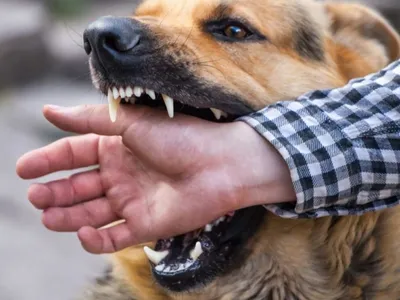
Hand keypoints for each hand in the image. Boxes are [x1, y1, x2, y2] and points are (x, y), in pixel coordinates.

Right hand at [16, 105, 294, 253]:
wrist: (221, 164)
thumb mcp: (131, 122)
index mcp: (118, 147)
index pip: (75, 153)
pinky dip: (96, 238)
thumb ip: (90, 120)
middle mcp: (123, 174)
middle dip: (55, 191)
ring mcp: (133, 200)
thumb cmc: (181, 137)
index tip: (24, 169)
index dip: (49, 160)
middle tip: (35, 196)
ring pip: (92, 212)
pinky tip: (82, 231)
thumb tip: (49, 111)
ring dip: (68, 215)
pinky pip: (115, 236)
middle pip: (79, 186)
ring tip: (47, 215)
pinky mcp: (146, 224)